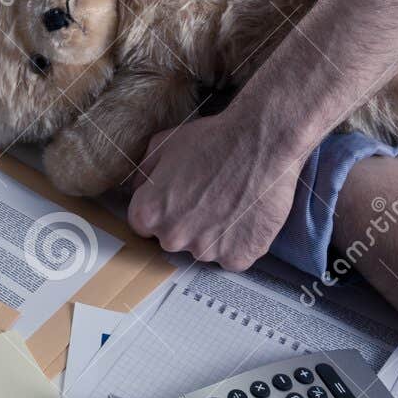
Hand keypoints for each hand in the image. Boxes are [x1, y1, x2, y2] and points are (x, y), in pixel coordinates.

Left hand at [126, 112, 302, 270]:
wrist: (260, 143)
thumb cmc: (212, 140)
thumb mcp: (163, 144)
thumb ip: (142, 175)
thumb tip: (137, 192)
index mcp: (149, 213)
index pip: (144, 224)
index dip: (162, 208)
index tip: (179, 197)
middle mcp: (173, 238)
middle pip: (173, 239)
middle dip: (185, 222)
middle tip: (207, 196)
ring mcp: (206, 251)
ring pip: (204, 248)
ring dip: (213, 233)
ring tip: (229, 202)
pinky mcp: (238, 258)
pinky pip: (232, 256)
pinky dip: (238, 241)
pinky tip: (244, 215)